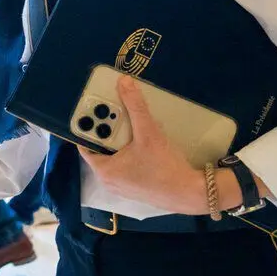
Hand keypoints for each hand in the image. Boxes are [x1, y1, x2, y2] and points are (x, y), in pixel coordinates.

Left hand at [77, 75, 207, 214]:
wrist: (191, 194)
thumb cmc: (164, 167)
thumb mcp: (148, 132)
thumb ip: (135, 106)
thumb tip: (123, 82)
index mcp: (103, 170)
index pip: (85, 144)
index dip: (88, 126)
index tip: (93, 110)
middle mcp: (108, 181)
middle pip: (102, 148)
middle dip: (110, 130)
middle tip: (119, 113)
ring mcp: (122, 187)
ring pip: (116, 156)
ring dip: (123, 141)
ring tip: (135, 126)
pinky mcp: (136, 189)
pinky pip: (127, 165)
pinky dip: (132, 152)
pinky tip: (146, 143)